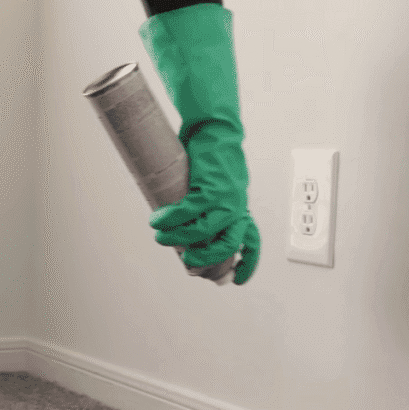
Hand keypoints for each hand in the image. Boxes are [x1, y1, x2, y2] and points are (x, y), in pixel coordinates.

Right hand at [149, 124, 259, 284]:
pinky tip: (157, 220)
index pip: (251, 242)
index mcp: (240, 208)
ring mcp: (226, 196)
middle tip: (187, 263)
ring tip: (160, 237)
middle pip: (227, 246)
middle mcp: (237, 206)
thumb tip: (186, 233)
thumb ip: (209, 210)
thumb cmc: (213, 159)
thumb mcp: (220, 187)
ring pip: (204, 231)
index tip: (235, 280)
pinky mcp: (210, 185)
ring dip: (179, 239)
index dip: (246, 265)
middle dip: (206, 260)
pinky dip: (170, 218)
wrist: (215, 129)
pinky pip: (188, 210)